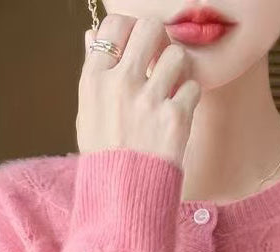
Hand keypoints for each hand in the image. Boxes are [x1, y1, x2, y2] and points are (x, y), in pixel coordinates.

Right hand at [77, 14, 200, 168]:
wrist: (124, 197)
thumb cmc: (104, 158)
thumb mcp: (86, 115)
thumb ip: (93, 73)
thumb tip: (92, 37)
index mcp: (95, 81)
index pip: (114, 26)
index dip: (129, 31)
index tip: (135, 46)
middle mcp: (121, 84)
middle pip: (149, 28)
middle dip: (157, 41)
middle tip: (158, 60)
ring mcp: (149, 100)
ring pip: (176, 55)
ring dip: (177, 68)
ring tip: (171, 87)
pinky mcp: (175, 117)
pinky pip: (193, 87)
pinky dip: (189, 96)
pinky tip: (179, 110)